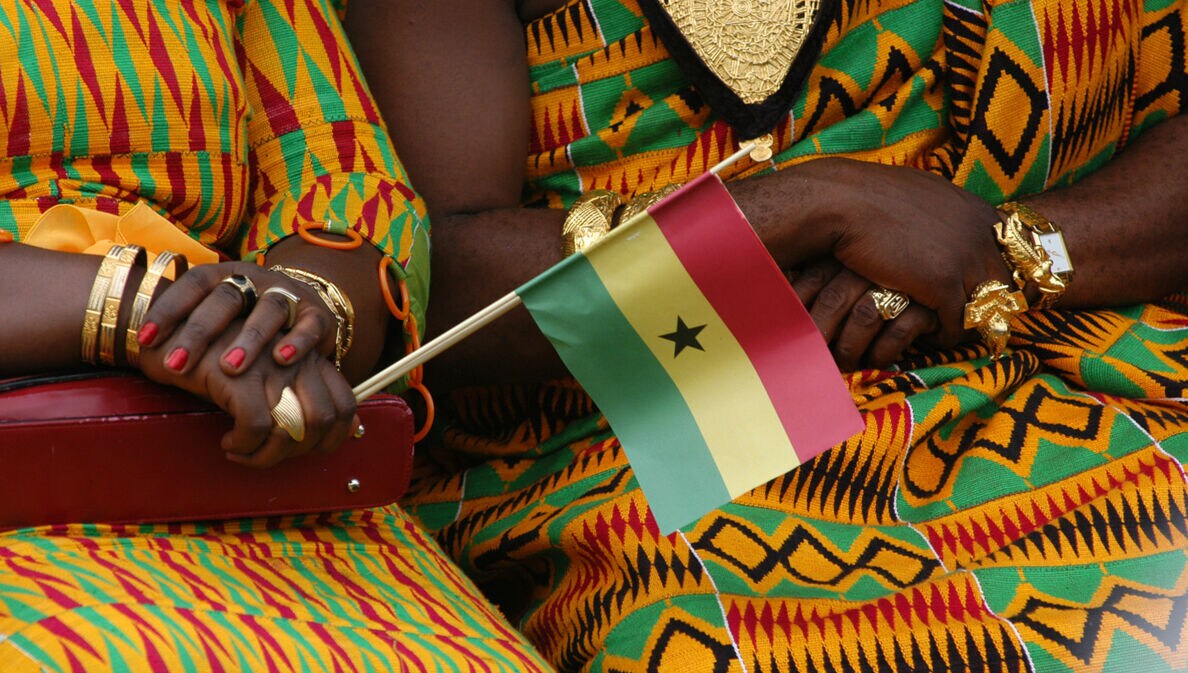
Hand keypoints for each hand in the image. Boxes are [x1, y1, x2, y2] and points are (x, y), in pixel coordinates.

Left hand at [138, 261, 336, 375]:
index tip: (143, 339)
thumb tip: (137, 351)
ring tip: (229, 368)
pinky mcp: (317, 314)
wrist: (304, 307)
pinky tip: (282, 361)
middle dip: (200, 332)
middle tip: (177, 364)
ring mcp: (288, 294)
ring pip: (268, 310)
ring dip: (248, 339)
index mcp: (224, 275)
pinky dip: (297, 342)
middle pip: (226, 298)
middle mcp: (256, 279)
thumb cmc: (246, 321)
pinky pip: (308, 325)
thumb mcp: (218, 317)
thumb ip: (188, 327)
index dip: (167, 309)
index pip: (192, 284)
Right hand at [140, 324, 357, 466]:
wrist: (168, 333)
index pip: (345, 404)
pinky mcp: (240, 374)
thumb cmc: (217, 361)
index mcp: (310, 359)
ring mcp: (270, 365)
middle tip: (267, 456)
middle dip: (298, 452)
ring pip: (292, 428)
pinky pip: (257, 426)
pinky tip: (229, 443)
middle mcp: (297, 359)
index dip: (332, 439)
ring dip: (266, 455)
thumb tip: (333, 434)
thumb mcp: (264, 378)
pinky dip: (244, 446)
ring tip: (243, 453)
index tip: (306, 453)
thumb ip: (297, 398)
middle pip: (323, 420)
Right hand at [758, 158, 1013, 347]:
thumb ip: (944, 213)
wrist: (845, 202)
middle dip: (992, 302)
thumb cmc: (872, 197)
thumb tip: (946, 224)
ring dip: (968, 321)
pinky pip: (956, 322)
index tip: (989, 292)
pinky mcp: (943, 284)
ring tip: (949, 329)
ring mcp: (966, 259)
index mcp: (979, 211)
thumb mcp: (924, 194)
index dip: (1001, 275)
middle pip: (1006, 281)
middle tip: (973, 318)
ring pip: (985, 305)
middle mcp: (981, 234)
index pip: (1014, 253)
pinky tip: (928, 335)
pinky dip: (944, 333)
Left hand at [790, 257, 937, 370]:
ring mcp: (901, 278)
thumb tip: (775, 299)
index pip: (810, 279)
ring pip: (864, 317)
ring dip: (851, 348)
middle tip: (816, 359)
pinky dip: (885, 351)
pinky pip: (899, 330)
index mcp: (847, 249)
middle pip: (832, 301)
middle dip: (821, 336)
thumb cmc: (890, 262)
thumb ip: (822, 278)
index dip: (797, 309)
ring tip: (847, 365)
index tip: (788, 335)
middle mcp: (871, 262)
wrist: (948, 244)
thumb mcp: (851, 259)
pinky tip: (879, 361)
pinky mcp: (930, 298)